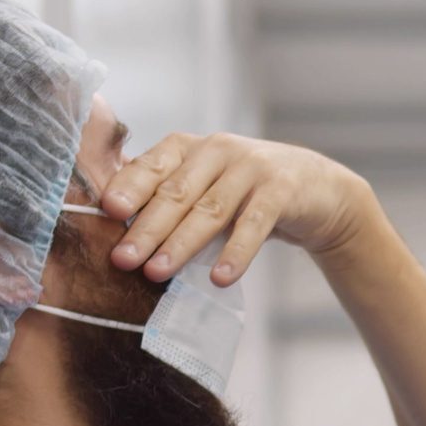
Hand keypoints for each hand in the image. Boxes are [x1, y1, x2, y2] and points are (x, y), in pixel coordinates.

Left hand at [100, 133, 373, 284]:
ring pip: (209, 210)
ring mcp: (252, 168)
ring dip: (181, 244)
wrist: (318, 190)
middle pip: (175, 193)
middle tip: (122, 259)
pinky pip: (254, 225)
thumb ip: (174, 199)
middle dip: (147, 228)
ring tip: (158, 273)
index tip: (107, 211)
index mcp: (189, 147)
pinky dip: (236, 253)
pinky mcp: (282, 191)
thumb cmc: (249, 193)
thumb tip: (122, 232)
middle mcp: (217, 150)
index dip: (128, 187)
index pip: (151, 166)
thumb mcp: (209, 187)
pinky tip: (220, 277)